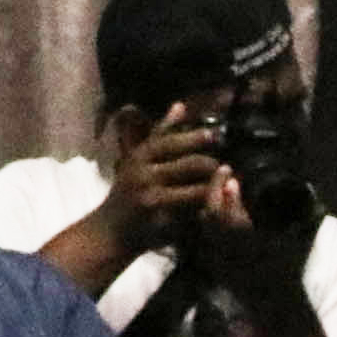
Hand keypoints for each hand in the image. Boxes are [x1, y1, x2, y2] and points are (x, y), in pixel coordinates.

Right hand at [97, 105, 223, 256]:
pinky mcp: (162, 221)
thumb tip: (181, 106)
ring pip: (195, 190)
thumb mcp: (137, 159)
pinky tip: (216, 207)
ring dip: (213, 188)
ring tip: (226, 185)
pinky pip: (192, 213)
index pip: (170, 141)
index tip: (214, 135)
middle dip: (211, 165)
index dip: (195, 137)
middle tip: (226, 166)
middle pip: (189, 165)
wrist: (110, 231)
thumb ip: (159, 134)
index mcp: (139, 156)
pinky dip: (205, 209)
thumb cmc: (127, 192)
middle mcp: (144, 175)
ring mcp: (153, 198)